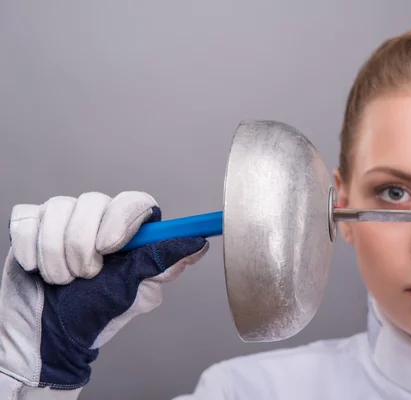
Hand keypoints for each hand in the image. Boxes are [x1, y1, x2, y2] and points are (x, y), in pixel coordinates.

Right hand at [0, 191, 208, 390]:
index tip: (110, 246)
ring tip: (64, 280)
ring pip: (60, 208)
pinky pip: (28, 219)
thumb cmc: (95, 314)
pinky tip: (38, 270)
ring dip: (58, 253)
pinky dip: (32, 250)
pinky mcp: (32, 223)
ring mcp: (64, 218)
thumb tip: (199, 245)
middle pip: (94, 201)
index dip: (122, 217)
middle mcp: (98, 218)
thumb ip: (162, 264)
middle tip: (87, 274)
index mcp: (129, 231)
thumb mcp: (133, 292)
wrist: (48, 336)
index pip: (136, 202)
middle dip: (85, 244)